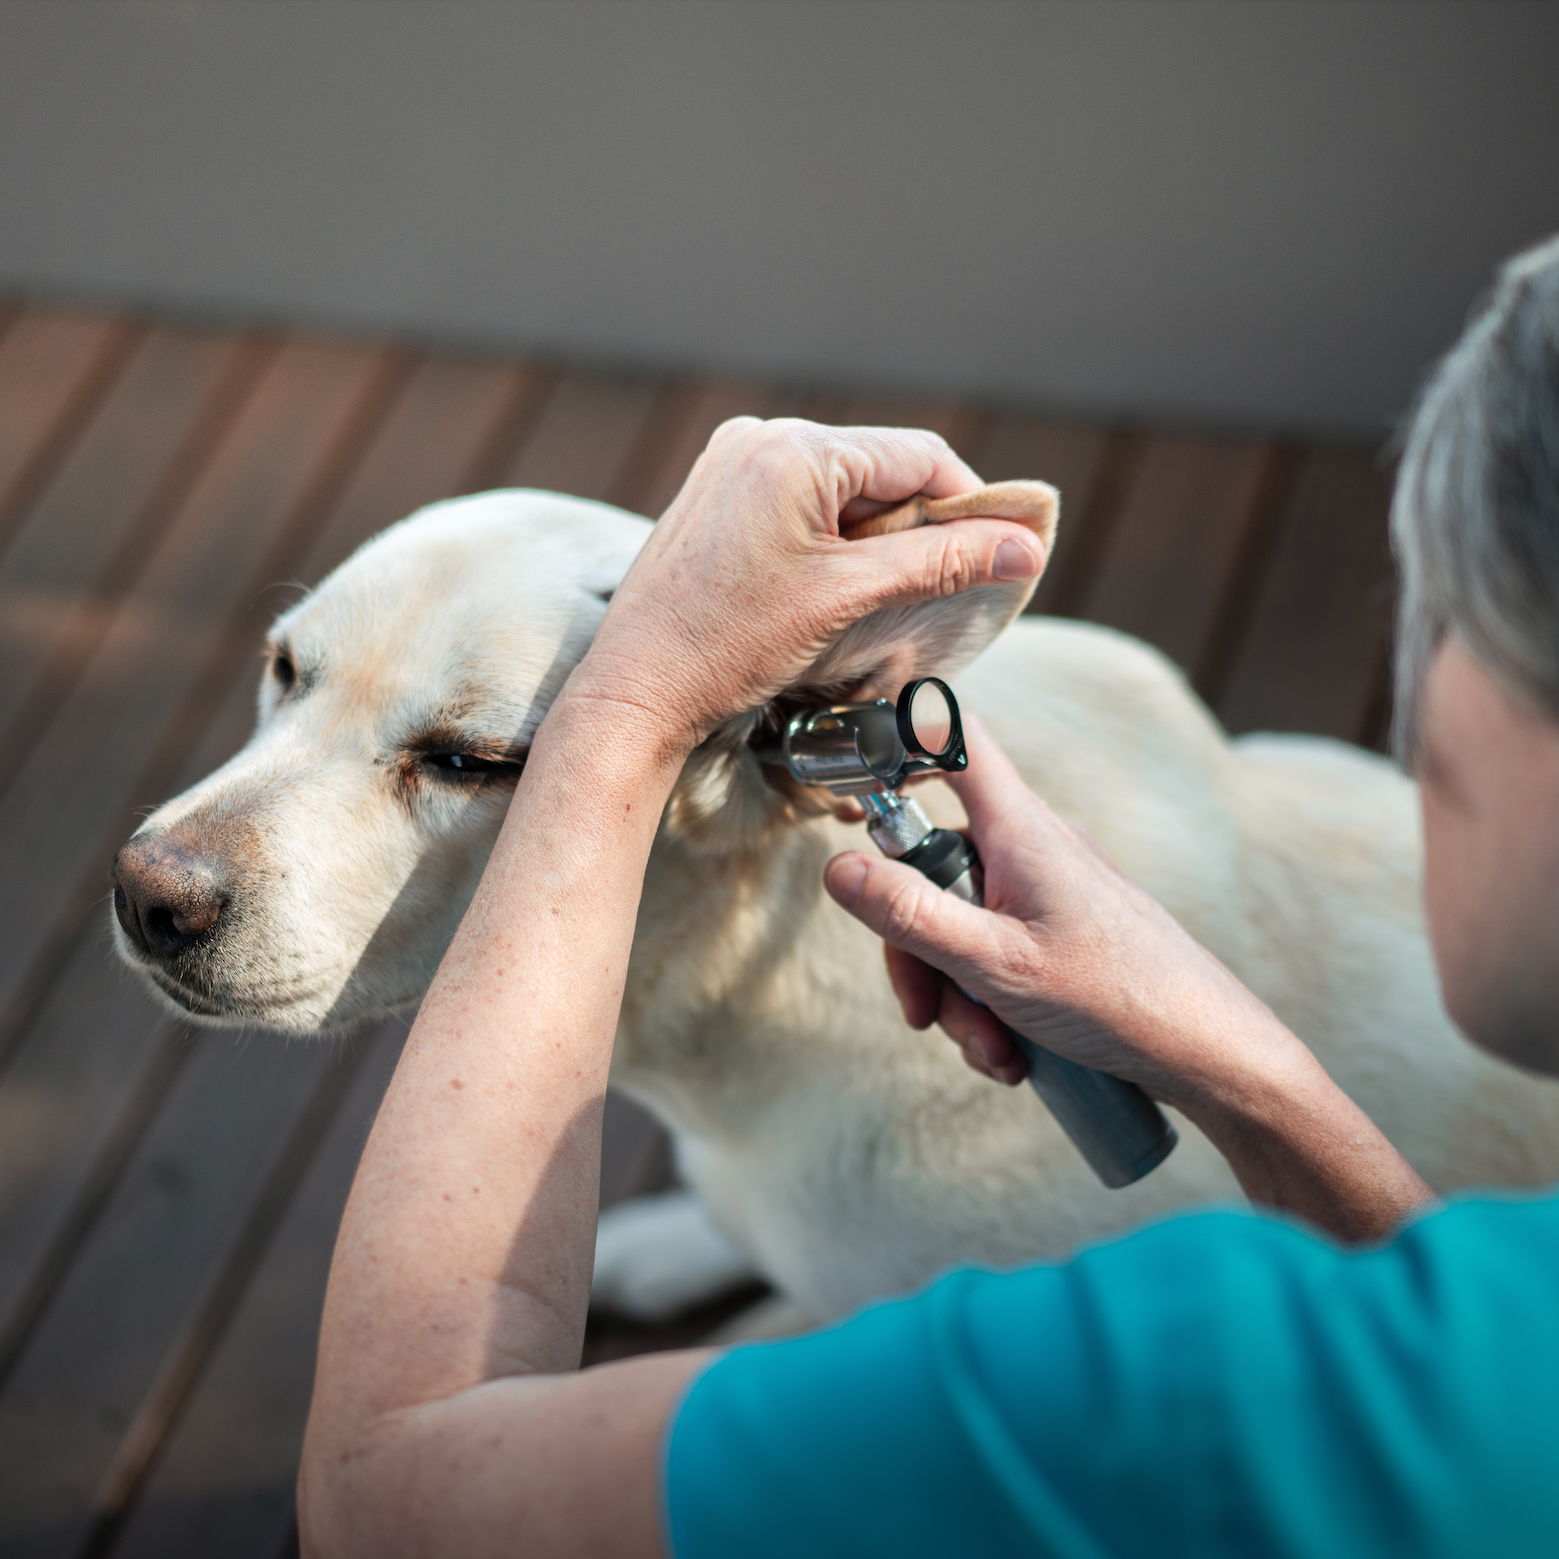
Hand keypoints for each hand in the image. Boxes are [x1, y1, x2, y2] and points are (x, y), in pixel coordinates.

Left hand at [569, 419, 1046, 756]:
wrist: (636, 691)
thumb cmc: (729, 645)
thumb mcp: (848, 599)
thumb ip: (941, 563)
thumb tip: (1026, 547)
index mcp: (793, 449)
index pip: (919, 456)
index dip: (970, 505)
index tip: (999, 557)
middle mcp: (758, 438)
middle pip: (879, 469)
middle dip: (920, 526)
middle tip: (943, 588)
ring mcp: (730, 466)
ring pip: (841, 489)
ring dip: (877, 537)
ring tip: (884, 597)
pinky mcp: (716, 498)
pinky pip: (799, 504)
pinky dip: (832, 540)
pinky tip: (835, 590)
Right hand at [824, 716, 1304, 1115]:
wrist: (1212, 1054)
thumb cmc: (1119, 1000)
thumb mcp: (996, 965)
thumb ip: (911, 916)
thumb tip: (837, 868)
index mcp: (1021, 831)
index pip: (956, 742)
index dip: (900, 743)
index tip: (854, 787)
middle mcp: (1033, 848)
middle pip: (935, 865)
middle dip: (917, 948)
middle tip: (927, 1013)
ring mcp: (1048, 892)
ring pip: (962, 922)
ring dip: (958, 993)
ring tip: (992, 1050)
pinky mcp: (1061, 933)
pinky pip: (996, 952)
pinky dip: (989, 1001)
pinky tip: (1012, 1053)